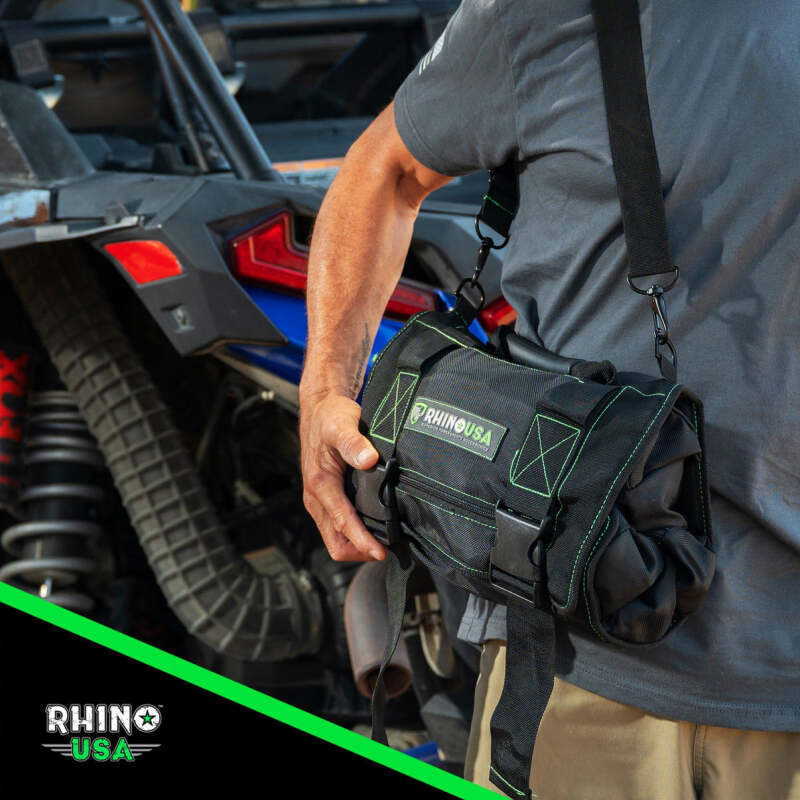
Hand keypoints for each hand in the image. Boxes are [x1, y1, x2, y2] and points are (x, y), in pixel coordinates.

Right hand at [300, 392, 385, 561]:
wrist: (319, 410)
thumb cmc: (330, 417)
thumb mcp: (342, 424)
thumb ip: (354, 443)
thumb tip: (369, 460)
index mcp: (320, 483)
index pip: (342, 523)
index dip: (362, 541)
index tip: (381, 552)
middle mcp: (315, 497)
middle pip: (335, 542)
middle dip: (359, 551)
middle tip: (387, 552)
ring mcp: (319, 500)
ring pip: (335, 538)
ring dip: (356, 545)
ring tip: (384, 544)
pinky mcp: (325, 499)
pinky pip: (336, 527)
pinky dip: (353, 535)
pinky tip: (373, 529)